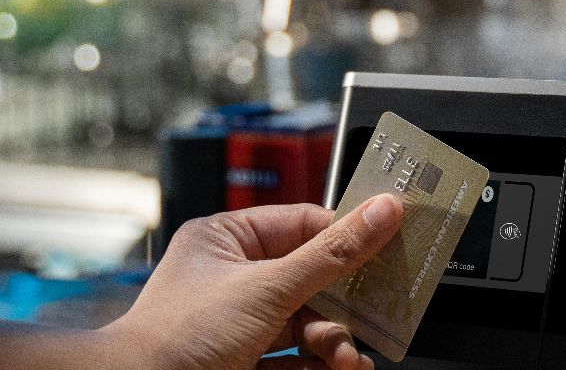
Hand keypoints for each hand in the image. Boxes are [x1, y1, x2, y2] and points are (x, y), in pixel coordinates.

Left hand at [102, 195, 403, 369]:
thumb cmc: (177, 337)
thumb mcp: (268, 288)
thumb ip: (332, 254)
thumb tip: (383, 212)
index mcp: (226, 240)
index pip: (303, 224)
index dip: (346, 237)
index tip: (388, 244)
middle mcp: (231, 278)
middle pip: (310, 280)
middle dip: (343, 306)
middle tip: (375, 313)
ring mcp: (235, 324)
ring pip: (304, 324)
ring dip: (333, 342)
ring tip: (349, 361)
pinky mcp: (241, 363)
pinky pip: (292, 360)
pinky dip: (319, 366)